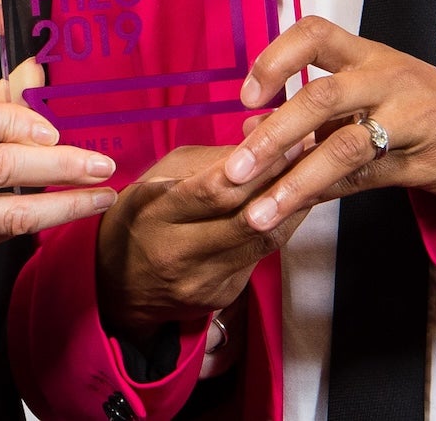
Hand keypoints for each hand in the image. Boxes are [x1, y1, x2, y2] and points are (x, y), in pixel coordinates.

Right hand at [0, 79, 115, 297]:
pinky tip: (73, 208)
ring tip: (103, 193)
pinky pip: (8, 232)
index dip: (15, 120)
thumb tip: (36, 69)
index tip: (52, 129)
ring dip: (66, 203)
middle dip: (59, 165)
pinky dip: (45, 219)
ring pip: (12, 212)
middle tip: (100, 161)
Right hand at [95, 141, 312, 335]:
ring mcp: (204, 281)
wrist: (119, 289)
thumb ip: (207, 162)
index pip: (214, 192)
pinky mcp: (223, 296)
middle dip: (285, 182)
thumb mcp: (157, 178)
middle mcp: (179, 254)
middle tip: (314, 152)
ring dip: (294, 205)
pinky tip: (296, 205)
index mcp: (155, 215)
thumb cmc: (140, 219)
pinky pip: (261, 256)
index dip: (257, 166)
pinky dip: (281, 227)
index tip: (289, 139)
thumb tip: (259, 140)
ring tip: (316, 174)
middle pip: (245, 218)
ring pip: (262, 240)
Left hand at [224, 16, 435, 232]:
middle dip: (274, 135)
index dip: (274, 59)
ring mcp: (405, 120)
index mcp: (366, 54)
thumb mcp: (366, 89)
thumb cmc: (415, 104)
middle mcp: (385, 79)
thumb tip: (248, 129)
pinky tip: (293, 211)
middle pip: (323, 96)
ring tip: (257, 213)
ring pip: (344, 146)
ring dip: (295, 181)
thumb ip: (310, 111)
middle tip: (235, 169)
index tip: (246, 96)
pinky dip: (323, 195)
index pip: (314, 34)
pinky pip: (362, 179)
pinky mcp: (416, 161)